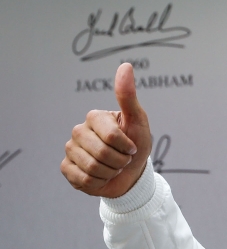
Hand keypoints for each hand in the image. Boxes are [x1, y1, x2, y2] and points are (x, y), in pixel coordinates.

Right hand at [61, 63, 151, 197]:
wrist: (130, 174)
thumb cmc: (136, 145)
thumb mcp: (138, 121)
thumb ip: (128, 96)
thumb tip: (126, 65)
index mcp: (95, 117)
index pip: (112, 137)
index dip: (127, 147)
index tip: (132, 147)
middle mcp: (78, 131)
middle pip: (101, 154)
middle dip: (120, 162)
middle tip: (123, 159)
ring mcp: (70, 150)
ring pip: (92, 168)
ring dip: (110, 173)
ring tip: (113, 167)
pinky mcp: (66, 168)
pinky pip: (82, 179)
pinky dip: (98, 183)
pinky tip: (100, 177)